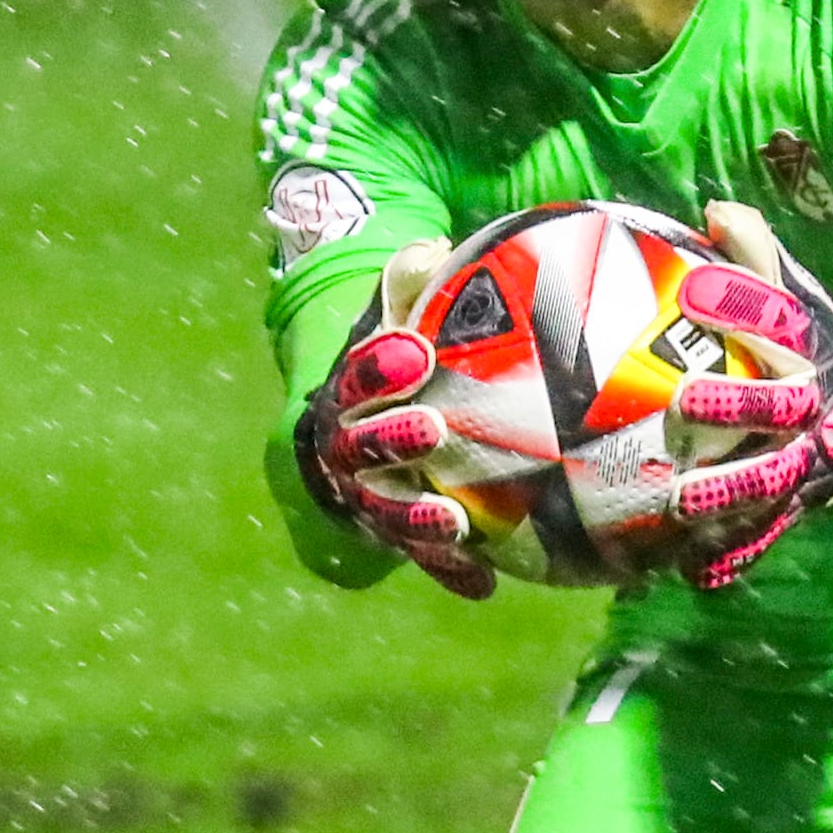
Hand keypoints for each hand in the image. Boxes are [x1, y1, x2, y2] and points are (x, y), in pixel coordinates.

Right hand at [294, 244, 494, 599]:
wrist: (378, 423)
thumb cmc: (408, 359)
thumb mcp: (406, 315)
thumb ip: (417, 285)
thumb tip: (433, 247)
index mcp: (348, 392)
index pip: (355, 376)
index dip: (378, 367)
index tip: (415, 352)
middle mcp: (347, 450)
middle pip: (358, 450)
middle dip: (390, 440)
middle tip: (433, 429)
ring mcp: (369, 498)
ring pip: (383, 513)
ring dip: (415, 520)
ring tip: (454, 521)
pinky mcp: (399, 535)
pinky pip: (422, 560)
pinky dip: (450, 572)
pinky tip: (485, 585)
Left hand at [660, 206, 832, 592]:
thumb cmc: (821, 350)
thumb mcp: (800, 301)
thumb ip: (759, 257)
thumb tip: (715, 208)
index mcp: (810, 353)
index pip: (780, 321)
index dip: (742, 304)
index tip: (696, 290)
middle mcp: (811, 410)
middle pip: (774, 405)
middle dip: (732, 406)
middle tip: (683, 401)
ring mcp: (806, 464)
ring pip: (766, 482)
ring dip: (725, 494)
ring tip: (679, 500)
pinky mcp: (796, 508)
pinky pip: (761, 536)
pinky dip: (730, 557)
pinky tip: (688, 572)